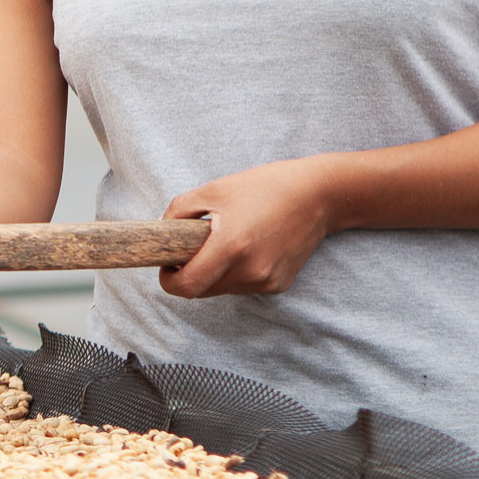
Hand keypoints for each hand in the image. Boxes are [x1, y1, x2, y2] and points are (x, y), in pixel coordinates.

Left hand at [158, 157, 339, 297]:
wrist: (317, 195)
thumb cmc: (263, 187)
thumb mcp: (213, 189)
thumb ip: (179, 212)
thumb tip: (162, 231)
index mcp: (231, 247)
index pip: (187, 286)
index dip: (169, 279)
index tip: (168, 265)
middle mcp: (250, 271)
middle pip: (201, 291)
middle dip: (190, 274)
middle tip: (192, 249)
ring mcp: (266, 281)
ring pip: (222, 289)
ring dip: (214, 274)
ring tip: (226, 243)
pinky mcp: (279, 285)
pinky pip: (244, 287)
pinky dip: (237, 273)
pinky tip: (249, 247)